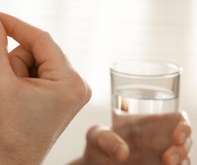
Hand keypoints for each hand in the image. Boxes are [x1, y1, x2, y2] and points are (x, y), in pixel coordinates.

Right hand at [0, 12, 90, 164]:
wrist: (8, 164)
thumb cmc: (5, 133)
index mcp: (69, 82)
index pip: (41, 39)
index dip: (14, 24)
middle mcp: (76, 85)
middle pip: (37, 49)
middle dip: (13, 60)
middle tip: (0, 80)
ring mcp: (68, 91)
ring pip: (34, 59)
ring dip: (15, 70)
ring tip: (8, 94)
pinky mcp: (59, 95)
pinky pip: (36, 71)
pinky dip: (19, 77)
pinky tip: (14, 96)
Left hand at [71, 111, 191, 164]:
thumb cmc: (98, 146)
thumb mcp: (96, 136)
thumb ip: (105, 138)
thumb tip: (122, 152)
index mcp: (149, 125)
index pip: (178, 120)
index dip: (183, 126)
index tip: (178, 136)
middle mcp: (160, 141)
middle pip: (185, 141)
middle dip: (183, 149)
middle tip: (169, 159)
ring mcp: (161, 158)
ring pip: (184, 159)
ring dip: (182, 161)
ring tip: (167, 164)